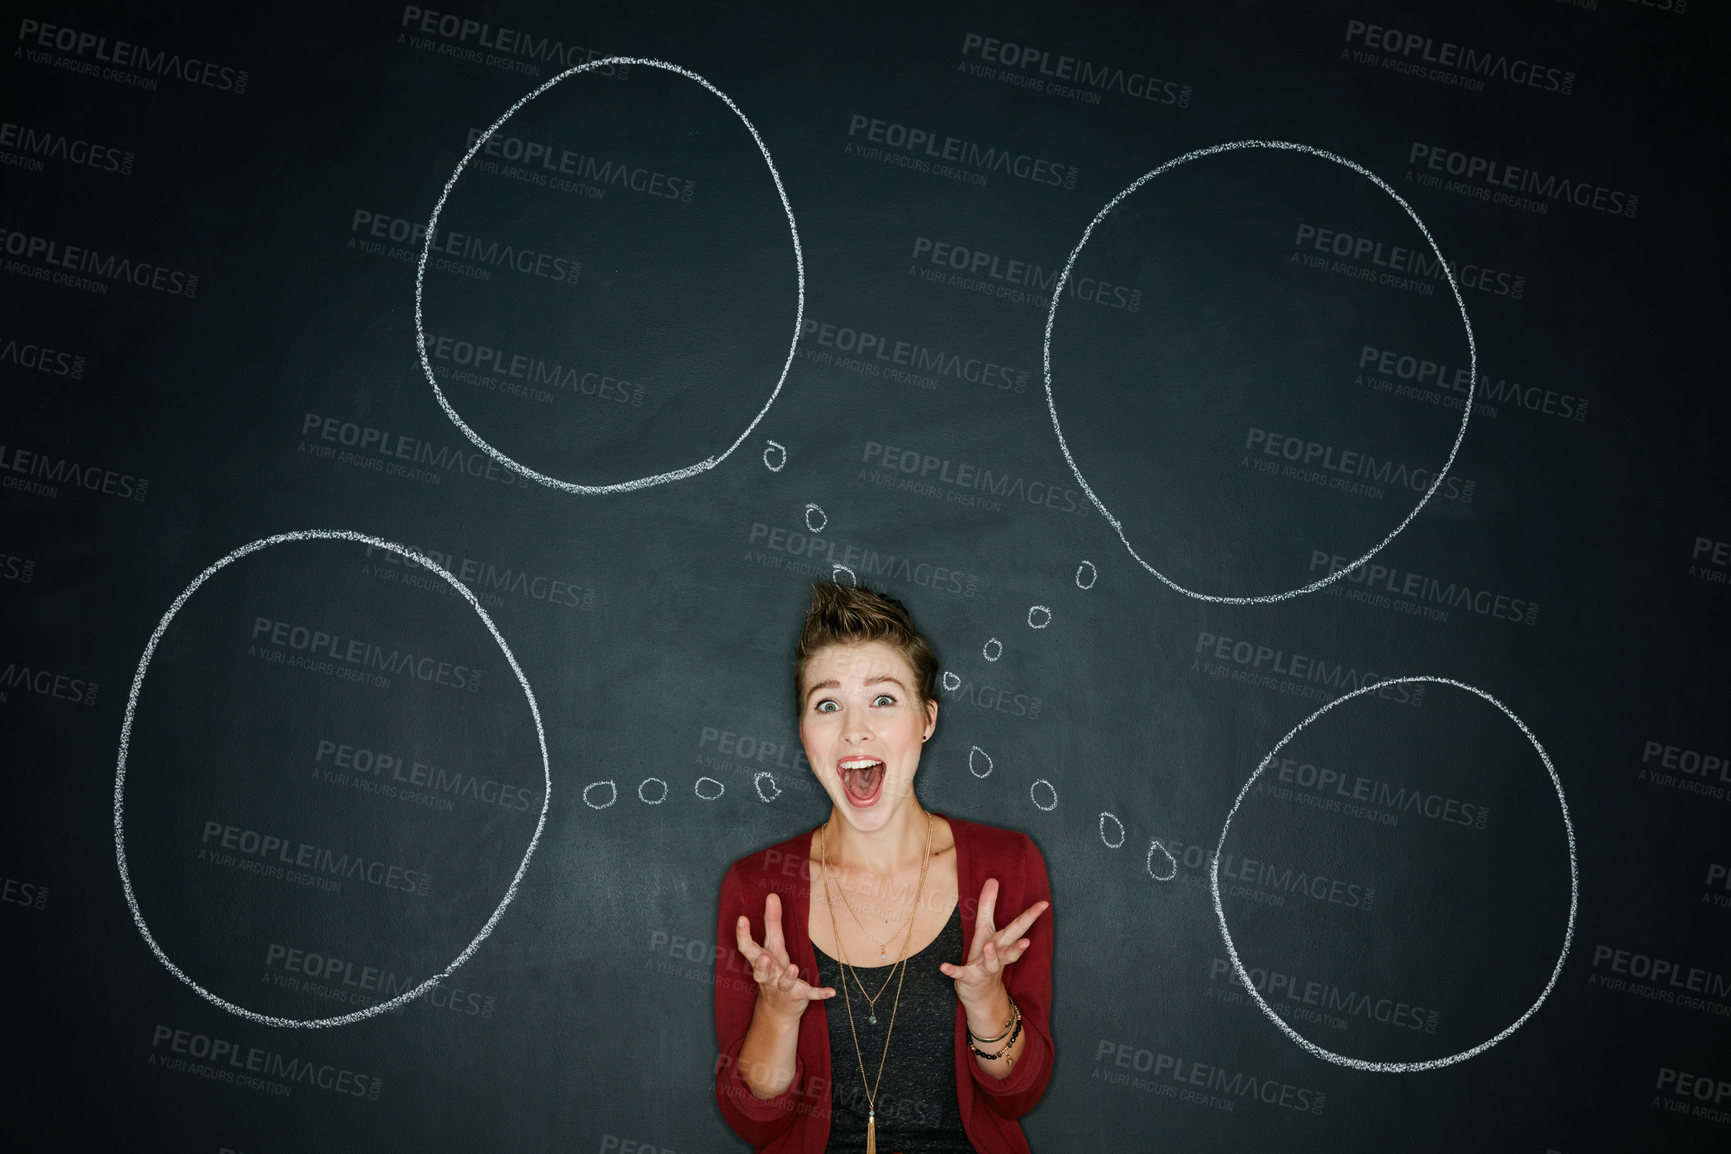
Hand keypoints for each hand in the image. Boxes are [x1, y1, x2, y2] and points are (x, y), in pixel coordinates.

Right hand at [736, 892, 833, 1021]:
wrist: (777, 1010)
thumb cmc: (774, 970)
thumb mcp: (773, 946)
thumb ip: (772, 922)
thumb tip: (772, 895)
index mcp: (760, 961)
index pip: (747, 948)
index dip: (743, 934)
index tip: (742, 918)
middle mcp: (768, 976)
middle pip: (760, 971)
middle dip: (761, 965)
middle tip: (763, 956)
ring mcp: (782, 988)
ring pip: (783, 983)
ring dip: (788, 976)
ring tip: (793, 967)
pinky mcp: (798, 996)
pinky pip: (809, 994)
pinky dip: (819, 993)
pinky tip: (831, 992)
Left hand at [939, 878, 1048, 1006]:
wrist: (981, 994)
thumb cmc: (984, 957)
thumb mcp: (985, 929)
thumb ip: (988, 905)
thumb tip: (993, 879)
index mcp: (1002, 942)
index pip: (1018, 927)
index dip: (1030, 915)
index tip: (1044, 904)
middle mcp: (997, 955)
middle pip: (1010, 945)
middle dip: (1020, 939)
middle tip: (1028, 940)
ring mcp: (984, 968)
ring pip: (992, 962)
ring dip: (991, 956)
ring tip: (989, 946)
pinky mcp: (968, 978)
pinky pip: (960, 973)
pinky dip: (953, 970)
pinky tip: (943, 966)